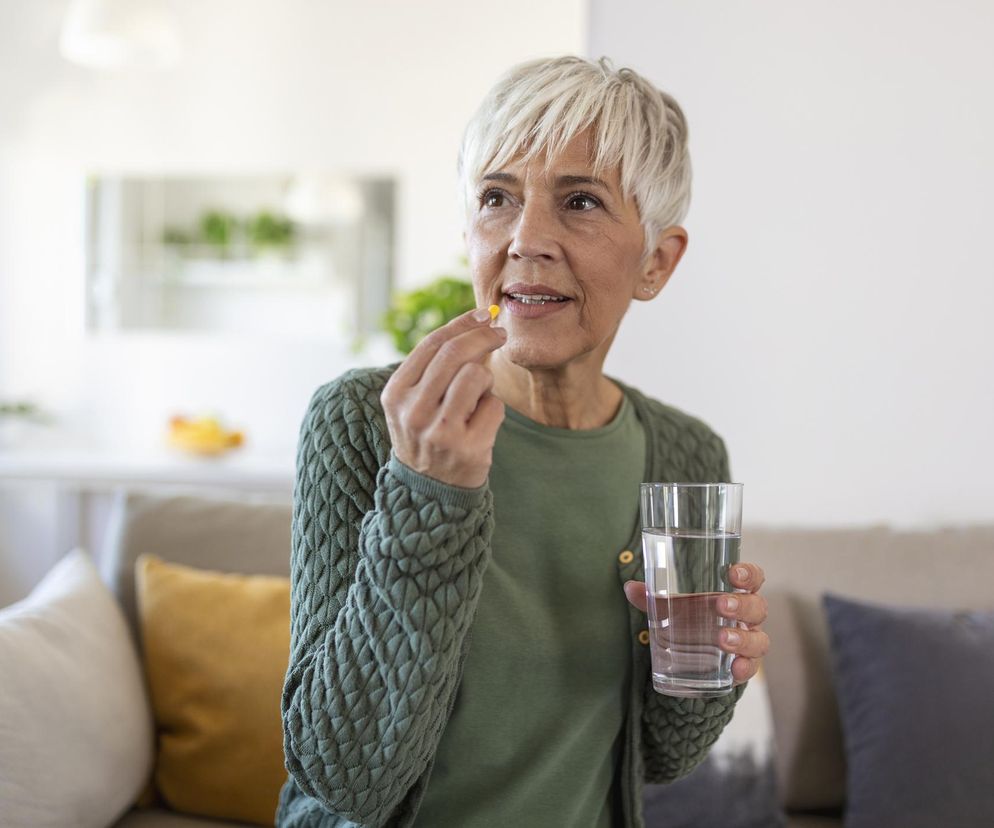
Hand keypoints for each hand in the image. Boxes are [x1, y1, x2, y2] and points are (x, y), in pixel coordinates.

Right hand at [381, 308, 506, 488]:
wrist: (427, 491)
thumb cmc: (426, 434)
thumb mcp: (415, 401)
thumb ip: (437, 366)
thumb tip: (478, 322)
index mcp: (396, 394)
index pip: (432, 344)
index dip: (461, 324)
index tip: (483, 315)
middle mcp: (413, 411)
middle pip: (456, 353)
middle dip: (484, 337)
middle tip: (500, 334)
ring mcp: (440, 431)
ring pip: (477, 376)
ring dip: (485, 380)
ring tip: (477, 398)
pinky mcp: (468, 448)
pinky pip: (494, 405)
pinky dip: (493, 409)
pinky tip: (480, 425)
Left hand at [623, 562, 769, 684]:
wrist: (695, 655)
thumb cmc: (690, 618)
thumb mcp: (672, 606)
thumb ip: (652, 597)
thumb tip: (630, 588)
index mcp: (735, 594)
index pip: (753, 579)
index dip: (748, 574)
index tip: (733, 573)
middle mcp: (747, 617)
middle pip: (757, 607)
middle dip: (742, 605)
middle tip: (721, 605)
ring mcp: (748, 642)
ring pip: (758, 639)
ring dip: (743, 638)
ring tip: (723, 640)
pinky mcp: (743, 667)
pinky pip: (751, 668)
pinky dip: (745, 668)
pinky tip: (736, 669)